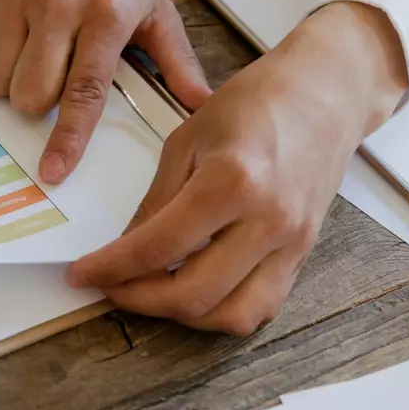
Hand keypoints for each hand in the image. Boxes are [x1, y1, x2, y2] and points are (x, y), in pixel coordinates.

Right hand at [0, 0, 211, 182]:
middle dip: (38, 103)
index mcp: (106, 13)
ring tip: (31, 56)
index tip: (54, 170)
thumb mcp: (154, 6)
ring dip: (10, 84)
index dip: (68, 137)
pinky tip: (8, 39)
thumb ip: (175, 61)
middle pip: (32, 93)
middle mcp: (59, 3)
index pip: (84, 90)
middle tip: (52, 79)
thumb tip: (201, 106)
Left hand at [66, 1, 408, 335]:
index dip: (112, 268)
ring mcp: (292, 244)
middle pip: (194, 294)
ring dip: (183, 315)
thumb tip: (123, 247)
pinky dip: (222, 311)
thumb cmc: (258, 102)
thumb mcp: (187, 139)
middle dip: (140, 300)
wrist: (325, 93)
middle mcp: (268, 221)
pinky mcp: (303, 255)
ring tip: (151, 292)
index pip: (160, 246)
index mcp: (232, 182)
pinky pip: (261, 306)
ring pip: (232, 316)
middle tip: (111, 287)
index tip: (83, 274)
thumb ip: (156, 200)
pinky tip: (194, 291)